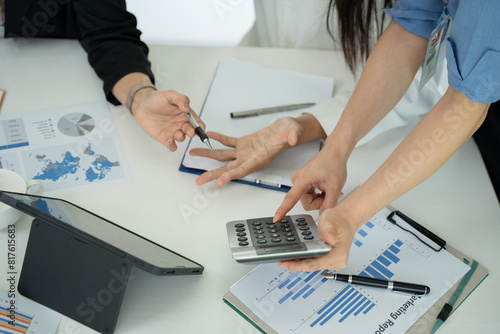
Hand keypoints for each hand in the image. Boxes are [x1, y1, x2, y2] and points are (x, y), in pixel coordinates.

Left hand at [132, 88, 204, 150]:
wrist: (141, 104)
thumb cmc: (156, 99)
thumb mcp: (170, 95)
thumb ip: (181, 99)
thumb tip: (187, 108)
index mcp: (185, 114)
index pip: (197, 122)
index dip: (201, 127)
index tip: (200, 129)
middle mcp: (181, 124)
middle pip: (191, 131)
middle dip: (192, 133)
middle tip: (190, 132)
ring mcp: (173, 132)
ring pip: (182, 139)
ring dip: (182, 138)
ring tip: (177, 134)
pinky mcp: (164, 138)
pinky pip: (172, 146)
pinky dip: (172, 145)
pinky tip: (169, 140)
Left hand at [189, 117, 304, 185]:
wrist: (288, 129)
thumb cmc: (291, 132)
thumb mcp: (294, 132)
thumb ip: (293, 136)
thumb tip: (293, 139)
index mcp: (261, 159)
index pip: (243, 170)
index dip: (231, 176)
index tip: (219, 182)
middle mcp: (250, 158)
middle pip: (228, 169)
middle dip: (213, 175)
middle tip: (199, 181)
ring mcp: (245, 152)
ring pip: (224, 156)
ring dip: (208, 155)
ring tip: (193, 154)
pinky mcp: (243, 143)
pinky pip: (227, 141)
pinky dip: (217, 139)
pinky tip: (208, 136)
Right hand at [273, 144, 347, 221]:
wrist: (334, 152)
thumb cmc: (334, 163)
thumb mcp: (335, 187)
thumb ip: (329, 205)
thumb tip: (323, 217)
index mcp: (302, 179)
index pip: (291, 199)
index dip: (283, 210)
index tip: (276, 218)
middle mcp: (297, 179)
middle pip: (306, 203)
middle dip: (319, 202)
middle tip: (329, 193)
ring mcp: (299, 180)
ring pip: (308, 200)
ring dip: (320, 198)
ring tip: (328, 189)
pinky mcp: (302, 181)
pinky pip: (308, 195)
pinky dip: (318, 194)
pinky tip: (325, 189)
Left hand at [279, 207, 355, 270]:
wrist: (345, 218)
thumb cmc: (339, 219)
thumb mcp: (331, 222)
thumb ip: (329, 231)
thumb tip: (329, 239)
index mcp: (337, 255)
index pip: (314, 265)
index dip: (298, 265)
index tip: (285, 263)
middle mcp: (336, 261)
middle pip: (311, 267)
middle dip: (295, 264)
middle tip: (280, 260)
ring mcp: (332, 261)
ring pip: (311, 265)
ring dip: (299, 262)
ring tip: (284, 258)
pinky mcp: (328, 259)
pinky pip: (313, 261)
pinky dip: (304, 258)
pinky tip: (294, 255)